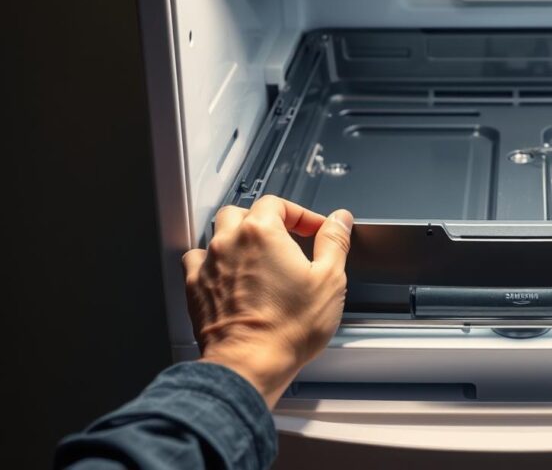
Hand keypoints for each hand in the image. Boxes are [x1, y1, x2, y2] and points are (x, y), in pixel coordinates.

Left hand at [181, 196, 352, 406]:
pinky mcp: (195, 288)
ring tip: (257, 254)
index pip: (278, 203)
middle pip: (243, 212)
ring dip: (237, 237)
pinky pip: (197, 260)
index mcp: (262, 232)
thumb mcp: (329, 280)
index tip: (313, 230)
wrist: (249, 364)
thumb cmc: (287, 327)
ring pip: (217, 233)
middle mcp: (229, 241)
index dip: (300, 214)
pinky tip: (228, 274)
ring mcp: (209, 264)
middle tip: (285, 239)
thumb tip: (339, 221)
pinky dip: (212, 261)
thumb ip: (334, 242)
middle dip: (266, 221)